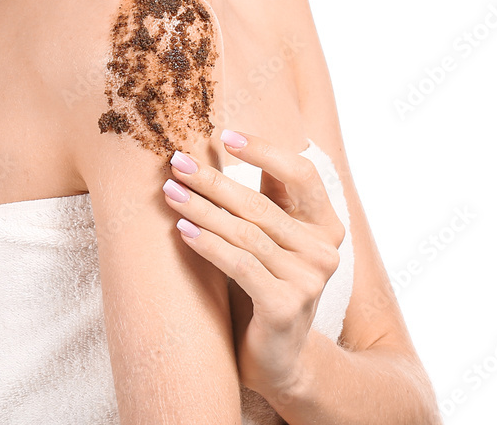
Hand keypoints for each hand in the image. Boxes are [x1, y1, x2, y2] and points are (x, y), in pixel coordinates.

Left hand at [162, 130, 345, 401]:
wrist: (278, 360)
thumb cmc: (268, 284)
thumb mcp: (273, 238)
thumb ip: (267, 198)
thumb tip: (231, 141)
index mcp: (326, 224)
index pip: (301, 173)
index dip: (265, 150)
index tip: (225, 135)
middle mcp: (324, 249)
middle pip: (260, 203)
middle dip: (213, 180)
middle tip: (177, 162)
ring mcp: (308, 280)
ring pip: (244, 233)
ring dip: (201, 209)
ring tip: (170, 192)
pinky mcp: (285, 307)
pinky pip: (239, 265)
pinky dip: (208, 245)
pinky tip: (183, 231)